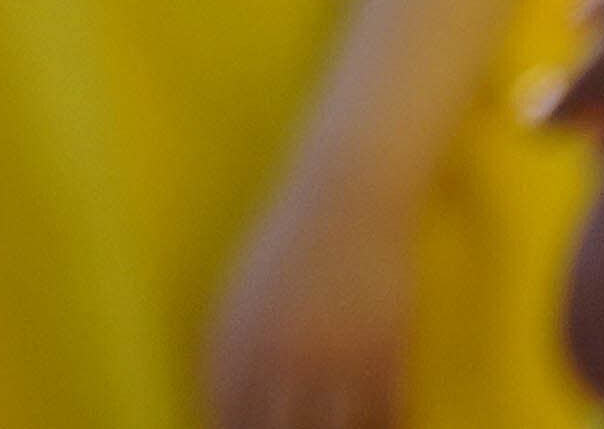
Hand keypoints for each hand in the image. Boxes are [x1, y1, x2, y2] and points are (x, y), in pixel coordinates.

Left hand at [199, 146, 419, 428]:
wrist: (349, 197)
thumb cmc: (291, 246)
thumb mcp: (241, 294)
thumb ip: (228, 354)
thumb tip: (218, 414)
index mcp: (238, 338)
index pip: (226, 418)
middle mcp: (282, 354)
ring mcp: (335, 357)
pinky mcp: (385, 355)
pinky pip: (381, 421)